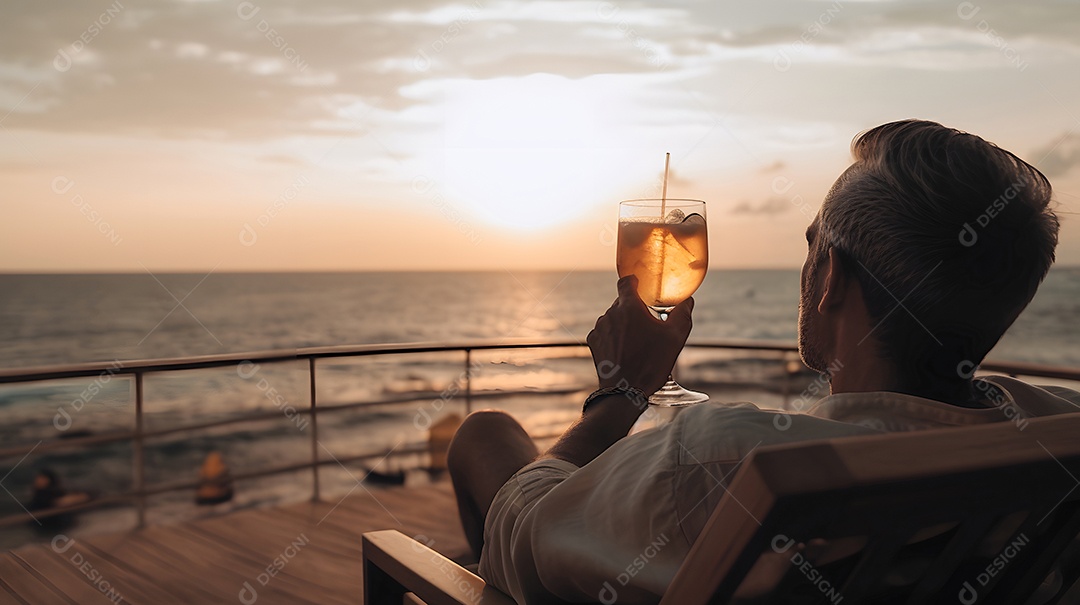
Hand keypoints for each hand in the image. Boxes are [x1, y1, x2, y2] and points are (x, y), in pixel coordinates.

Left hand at [586, 275, 693, 394]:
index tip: (639, 284)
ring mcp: (599, 328)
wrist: (625, 390)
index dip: (633, 281)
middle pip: (621, 303)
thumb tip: (687, 301)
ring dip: (623, 323)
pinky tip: (624, 350)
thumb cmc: (651, 363)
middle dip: (633, 309)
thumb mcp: (675, 338)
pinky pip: (605, 332)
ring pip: (613, 318)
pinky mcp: (593, 342)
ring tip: (636, 341)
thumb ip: (682, 314)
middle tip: (647, 323)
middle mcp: (610, 314)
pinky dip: (613, 336)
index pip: (626, 282)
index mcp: (629, 307)